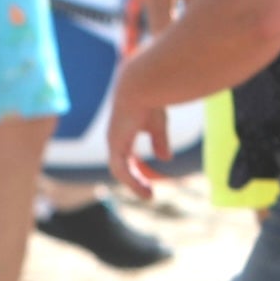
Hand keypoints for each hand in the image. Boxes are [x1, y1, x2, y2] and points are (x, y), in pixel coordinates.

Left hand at [98, 68, 168, 201]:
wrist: (143, 85)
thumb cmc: (151, 99)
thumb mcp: (158, 125)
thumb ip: (159, 141)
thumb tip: (165, 159)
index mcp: (122, 133)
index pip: (124, 157)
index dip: (134, 169)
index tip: (147, 182)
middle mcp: (115, 138)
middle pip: (120, 167)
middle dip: (134, 181)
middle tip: (148, 194)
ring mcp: (114, 141)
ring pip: (119, 171)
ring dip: (134, 184)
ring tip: (148, 195)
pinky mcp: (116, 144)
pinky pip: (121, 170)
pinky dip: (132, 181)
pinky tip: (145, 189)